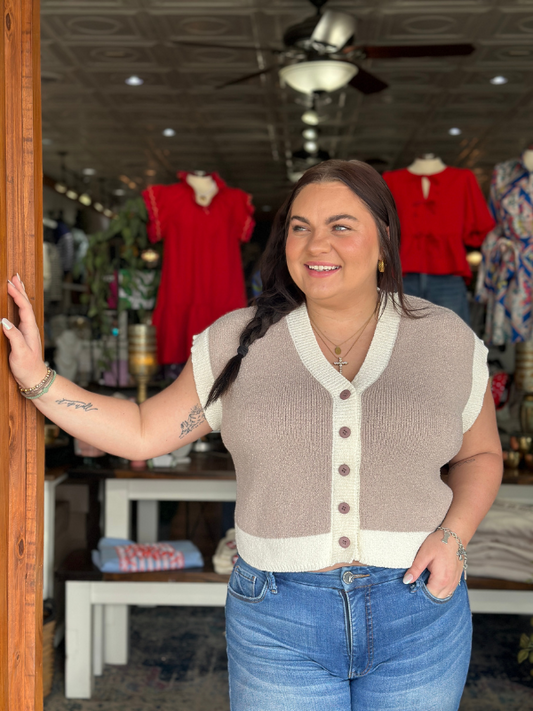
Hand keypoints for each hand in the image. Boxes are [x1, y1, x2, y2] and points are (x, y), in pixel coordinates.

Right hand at [2, 274, 47, 388]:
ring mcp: (27, 331)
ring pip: (23, 308)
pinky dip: (17, 305)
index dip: (17, 295)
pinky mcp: (23, 335)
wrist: (35, 378)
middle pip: (25, 304)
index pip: (24, 307)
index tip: (8, 284)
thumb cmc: (27, 367)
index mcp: (30, 329)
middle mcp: (30, 328)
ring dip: (19, 295)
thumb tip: (3, 321)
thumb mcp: (20, 353)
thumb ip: (13, 337)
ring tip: (15, 283)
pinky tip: (14, 303)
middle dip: (20, 290)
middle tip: (14, 276)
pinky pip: (20, 315)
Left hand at [402, 530, 463, 598]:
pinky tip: (433, 583)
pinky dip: (441, 590)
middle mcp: (450, 584)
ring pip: (443, 596)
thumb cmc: (439, 543)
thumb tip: (406, 581)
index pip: (428, 596)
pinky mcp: (457, 579)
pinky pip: (449, 591)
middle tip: (416, 587)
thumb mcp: (424, 554)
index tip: (411, 589)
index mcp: (441, 580)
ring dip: (434, 593)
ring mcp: (455, 582)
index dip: (419, 594)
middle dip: (426, 596)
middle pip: (436, 598)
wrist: (455, 535)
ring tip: (424, 585)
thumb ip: (415, 569)